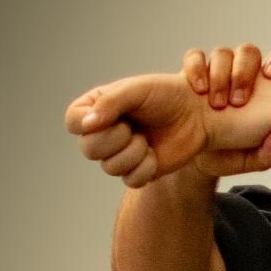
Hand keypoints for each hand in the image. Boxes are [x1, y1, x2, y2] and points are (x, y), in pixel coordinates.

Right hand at [65, 72, 215, 188]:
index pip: (73, 122)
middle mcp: (105, 131)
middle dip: (114, 140)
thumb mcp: (137, 89)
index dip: (87, 125)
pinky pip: (130, 180)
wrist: (197, 114)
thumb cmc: (167, 94)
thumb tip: (87, 125)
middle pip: (88, 149)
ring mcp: (121, 153)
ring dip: (132, 153)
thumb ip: (109, 102)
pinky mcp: (139, 171)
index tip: (114, 118)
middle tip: (133, 128)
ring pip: (109, 167)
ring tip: (146, 139)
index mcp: (97, 107)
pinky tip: (154, 154)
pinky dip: (145, 168)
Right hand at [182, 43, 270, 176]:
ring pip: (223, 53)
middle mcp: (242, 72)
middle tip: (238, 101)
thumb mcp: (250, 160)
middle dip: (244, 72)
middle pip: (248, 53)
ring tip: (218, 104)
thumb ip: (270, 153)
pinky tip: (199, 90)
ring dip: (221, 75)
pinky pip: (194, 57)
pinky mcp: (192, 71)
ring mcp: (217, 70)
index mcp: (266, 87)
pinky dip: (196, 68)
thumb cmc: (229, 154)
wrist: (195, 157)